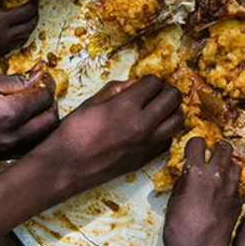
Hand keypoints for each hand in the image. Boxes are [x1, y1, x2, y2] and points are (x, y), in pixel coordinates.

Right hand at [0, 0, 37, 59]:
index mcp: (1, 21)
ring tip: (26, 21)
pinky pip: (12, 47)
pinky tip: (14, 33)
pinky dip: (17, 39)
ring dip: (27, 29)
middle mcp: (3, 36)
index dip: (33, 6)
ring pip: (22, 39)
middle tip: (33, 10)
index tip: (35, 0)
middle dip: (34, 18)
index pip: (26, 13)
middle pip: (28, 28)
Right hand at [0, 71, 58, 159]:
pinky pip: (24, 149)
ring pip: (40, 140)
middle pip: (49, 123)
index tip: (44, 76)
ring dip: (44, 123)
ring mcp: (2, 151)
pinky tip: (23, 123)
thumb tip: (37, 78)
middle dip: (50, 105)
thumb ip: (15, 81)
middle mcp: (9, 138)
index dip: (47, 84)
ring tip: (34, 107)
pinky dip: (31, 136)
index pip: (43, 99)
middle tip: (42, 91)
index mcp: (7, 115)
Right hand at [31, 76, 183, 193]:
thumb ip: (117, 89)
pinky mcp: (146, 159)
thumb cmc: (74, 132)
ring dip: (172, 110)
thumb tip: (135, 83)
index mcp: (127, 106)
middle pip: (172, 98)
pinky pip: (169, 140)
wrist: (66, 166)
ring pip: (178, 120)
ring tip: (159, 109)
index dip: (150, 80)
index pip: (155, 83)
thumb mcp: (92, 102)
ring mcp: (147, 143)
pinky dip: (166, 131)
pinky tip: (154, 128)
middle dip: (166, 91)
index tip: (144, 83)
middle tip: (156, 92)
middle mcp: (143, 124)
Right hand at [163, 138, 242, 245]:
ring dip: (227, 166)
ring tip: (219, 175)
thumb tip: (188, 173)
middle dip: (216, 149)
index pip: (198, 142)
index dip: (195, 145)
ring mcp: (230, 189)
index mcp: (195, 172)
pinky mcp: (238, 202)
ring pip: (235, 165)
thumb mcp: (174, 199)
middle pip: (223, 148)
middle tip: (211, 156)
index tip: (194, 150)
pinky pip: (238, 186)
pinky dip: (231, 186)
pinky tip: (223, 195)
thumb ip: (184, 181)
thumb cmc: (178, 229)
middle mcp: (216, 176)